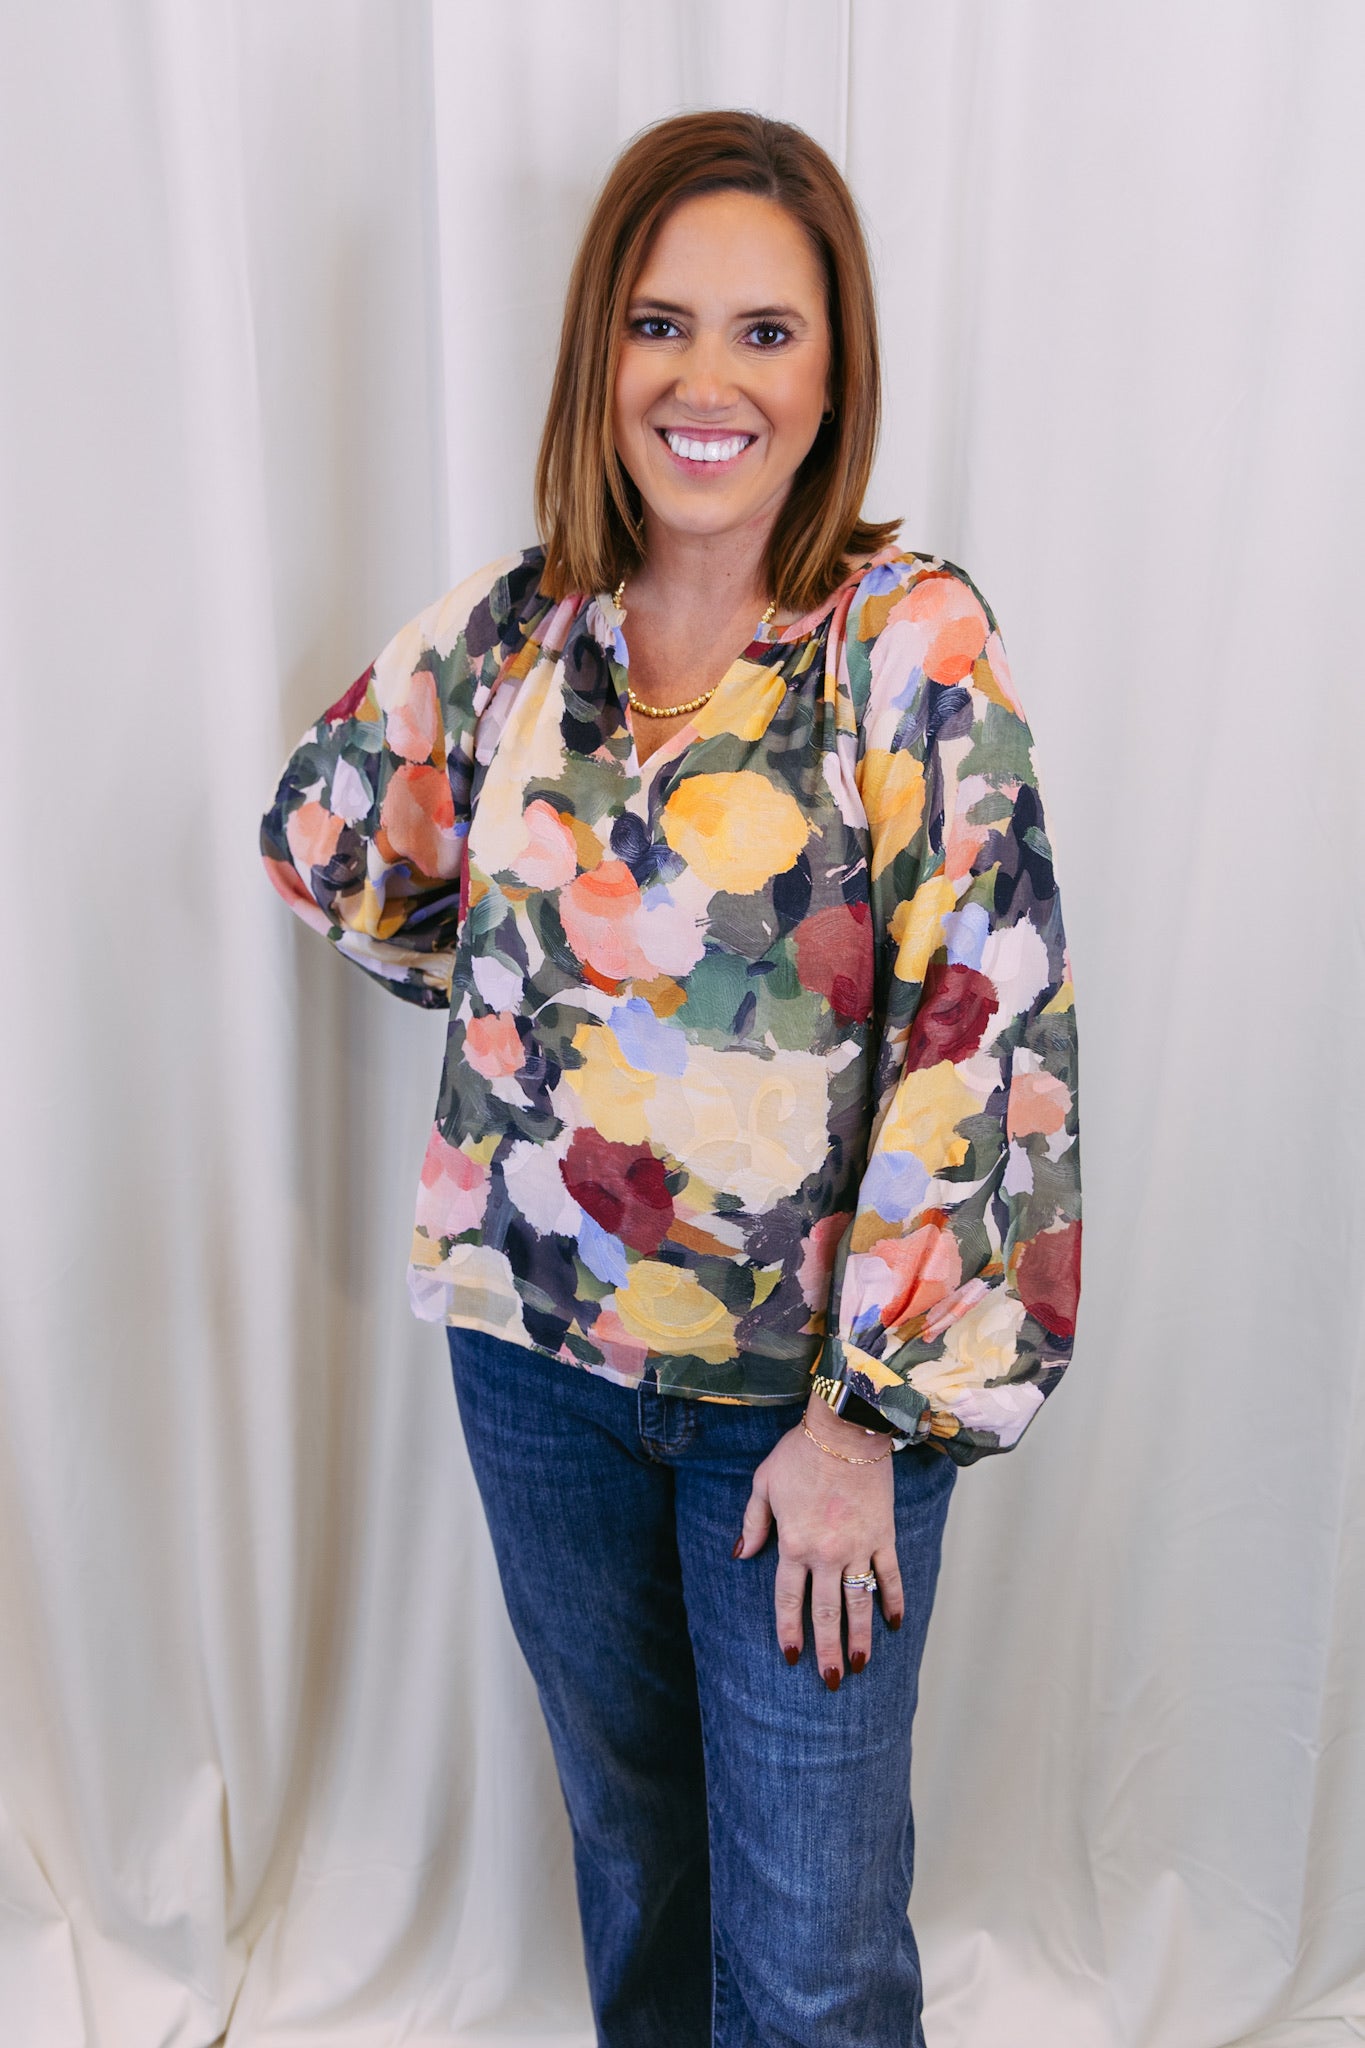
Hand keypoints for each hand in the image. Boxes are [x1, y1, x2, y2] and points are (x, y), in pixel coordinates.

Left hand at [735, 1397, 903, 1688]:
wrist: (846, 1429)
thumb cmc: (800, 1453)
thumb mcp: (764, 1484)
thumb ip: (754, 1523)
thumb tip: (742, 1554)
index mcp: (794, 1544)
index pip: (789, 1600)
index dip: (790, 1631)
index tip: (793, 1657)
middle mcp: (826, 1553)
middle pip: (826, 1612)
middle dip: (827, 1650)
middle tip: (830, 1681)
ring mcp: (858, 1547)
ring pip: (859, 1602)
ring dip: (859, 1638)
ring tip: (859, 1666)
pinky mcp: (883, 1535)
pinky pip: (890, 1576)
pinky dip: (893, 1601)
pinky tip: (894, 1625)